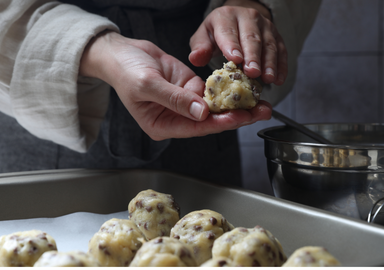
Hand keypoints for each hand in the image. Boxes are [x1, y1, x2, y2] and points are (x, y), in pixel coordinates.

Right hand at [79, 31, 271, 140]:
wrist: (121, 52)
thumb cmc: (125, 71)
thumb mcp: (147, 85)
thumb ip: (175, 100)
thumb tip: (202, 113)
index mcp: (163, 126)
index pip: (197, 128)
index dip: (221, 123)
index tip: (242, 116)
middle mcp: (177, 118)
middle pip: (211, 120)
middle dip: (237, 116)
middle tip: (262, 111)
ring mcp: (185, 103)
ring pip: (215, 107)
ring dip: (237, 103)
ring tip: (260, 101)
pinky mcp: (191, 88)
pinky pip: (212, 90)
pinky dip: (228, 89)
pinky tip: (244, 87)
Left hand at [189, 0, 286, 84]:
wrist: (237, 19)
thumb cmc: (217, 33)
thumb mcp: (203, 36)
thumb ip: (199, 48)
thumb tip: (196, 58)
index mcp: (226, 16)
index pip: (228, 31)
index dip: (232, 46)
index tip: (235, 60)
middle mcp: (248, 17)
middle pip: (252, 38)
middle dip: (253, 56)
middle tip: (253, 73)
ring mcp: (265, 26)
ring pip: (269, 44)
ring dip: (269, 63)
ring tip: (268, 79)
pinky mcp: (277, 36)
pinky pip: (281, 50)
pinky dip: (281, 66)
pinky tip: (279, 80)